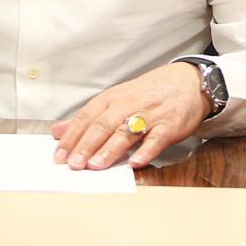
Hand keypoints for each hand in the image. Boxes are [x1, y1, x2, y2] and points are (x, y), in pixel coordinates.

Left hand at [51, 63, 208, 170]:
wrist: (188, 81)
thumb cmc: (149, 93)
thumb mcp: (116, 99)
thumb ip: (87, 118)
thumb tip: (57, 131)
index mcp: (113, 98)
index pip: (87, 117)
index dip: (72, 136)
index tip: (59, 156)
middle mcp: (129, 104)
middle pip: (104, 124)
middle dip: (87, 144)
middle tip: (74, 164)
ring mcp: (150, 114)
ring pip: (127, 131)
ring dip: (111, 149)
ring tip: (96, 165)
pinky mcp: (169, 125)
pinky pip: (156, 138)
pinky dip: (146, 150)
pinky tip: (136, 163)